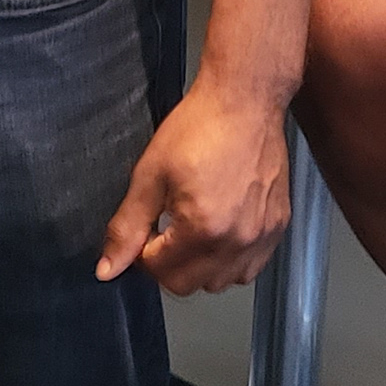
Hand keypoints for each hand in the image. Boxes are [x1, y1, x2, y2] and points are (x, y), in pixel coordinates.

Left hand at [93, 79, 292, 294]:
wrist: (244, 100)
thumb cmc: (200, 127)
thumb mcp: (150, 175)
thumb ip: (127, 227)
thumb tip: (107, 268)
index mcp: (203, 229)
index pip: (161, 273)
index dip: (143, 254)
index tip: (145, 230)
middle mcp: (238, 240)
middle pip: (190, 285)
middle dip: (168, 264)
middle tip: (165, 229)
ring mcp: (262, 236)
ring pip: (221, 282)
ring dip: (200, 266)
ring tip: (193, 229)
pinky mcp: (278, 227)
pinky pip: (250, 267)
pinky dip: (231, 259)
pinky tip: (220, 230)